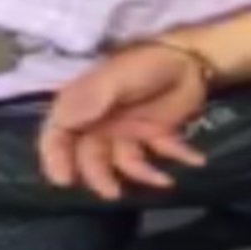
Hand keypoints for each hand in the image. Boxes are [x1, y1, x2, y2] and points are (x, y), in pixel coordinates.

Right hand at [38, 42, 210, 200]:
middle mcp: (101, 123)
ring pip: (125, 162)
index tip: (64, 180)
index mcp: (83, 105)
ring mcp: (128, 131)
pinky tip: (195, 159)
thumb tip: (64, 122)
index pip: (58, 135)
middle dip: (99, 177)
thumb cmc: (144, 63)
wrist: (189, 57)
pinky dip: (178, 157)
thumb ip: (91, 99)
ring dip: (143, 173)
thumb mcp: (114, 76)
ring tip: (164, 180)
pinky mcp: (154, 135)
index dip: (55, 157)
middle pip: (90, 157)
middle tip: (112, 192)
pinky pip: (161, 153)